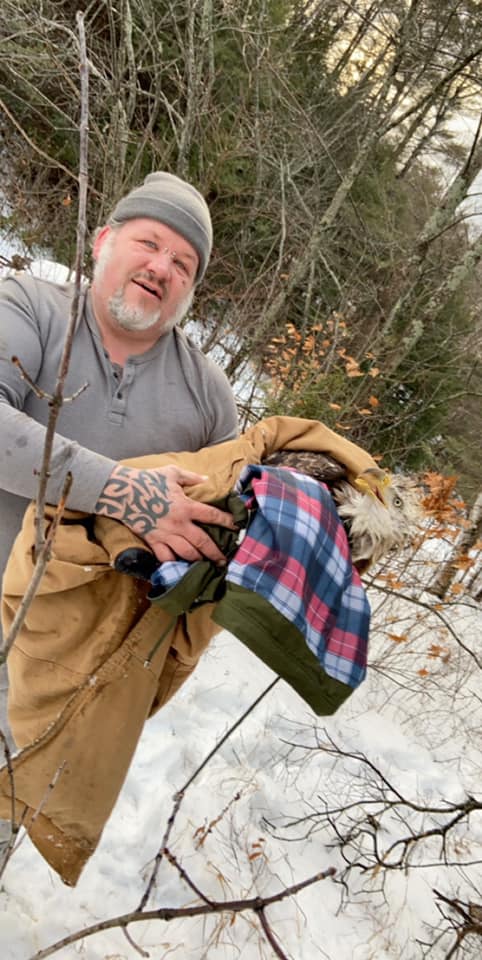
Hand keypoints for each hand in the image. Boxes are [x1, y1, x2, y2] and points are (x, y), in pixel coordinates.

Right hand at [95, 464, 235, 564]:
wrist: (123, 493)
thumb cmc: (148, 480)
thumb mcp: (172, 473)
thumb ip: (191, 477)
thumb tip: (206, 479)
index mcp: (186, 506)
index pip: (212, 516)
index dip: (226, 521)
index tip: (236, 527)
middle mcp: (179, 524)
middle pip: (202, 542)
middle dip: (215, 552)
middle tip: (223, 560)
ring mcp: (165, 534)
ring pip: (186, 553)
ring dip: (198, 560)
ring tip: (206, 566)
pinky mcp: (153, 541)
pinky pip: (165, 557)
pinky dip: (173, 564)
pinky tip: (180, 569)